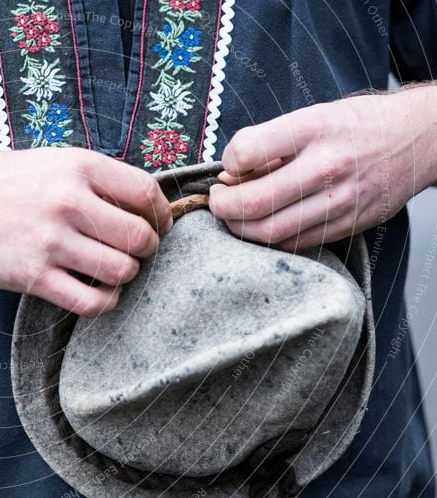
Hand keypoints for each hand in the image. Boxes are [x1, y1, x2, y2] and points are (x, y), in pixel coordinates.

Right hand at [0, 147, 171, 315]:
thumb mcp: (53, 161)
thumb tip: (145, 206)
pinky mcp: (32, 275)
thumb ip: (96, 180)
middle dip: (146, 249)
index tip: (157, 226)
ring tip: (112, 271)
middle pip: (139, 236)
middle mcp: (67, 201)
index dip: (161, 215)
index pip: (145, 192)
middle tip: (134, 252)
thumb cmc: (4, 182)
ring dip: (126, 276)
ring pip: (120, 271)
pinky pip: (90, 301)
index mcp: (78, 166)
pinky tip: (97, 292)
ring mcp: (49, 240)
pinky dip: (104, 301)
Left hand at [208, 86, 436, 250]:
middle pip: (254, 202)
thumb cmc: (356, 126)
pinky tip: (263, 224)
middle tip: (218, 200)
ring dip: (240, 227)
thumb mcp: (309, 117)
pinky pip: (293, 243)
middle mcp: (327, 166)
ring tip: (236, 213)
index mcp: (313, 129)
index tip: (229, 166)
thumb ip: (266, 145)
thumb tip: (228, 177)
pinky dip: (268, 238)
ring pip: (270, 231)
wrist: (416, 140)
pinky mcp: (346, 225)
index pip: (248, 151)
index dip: (227, 162)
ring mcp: (339, 201)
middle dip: (222, 206)